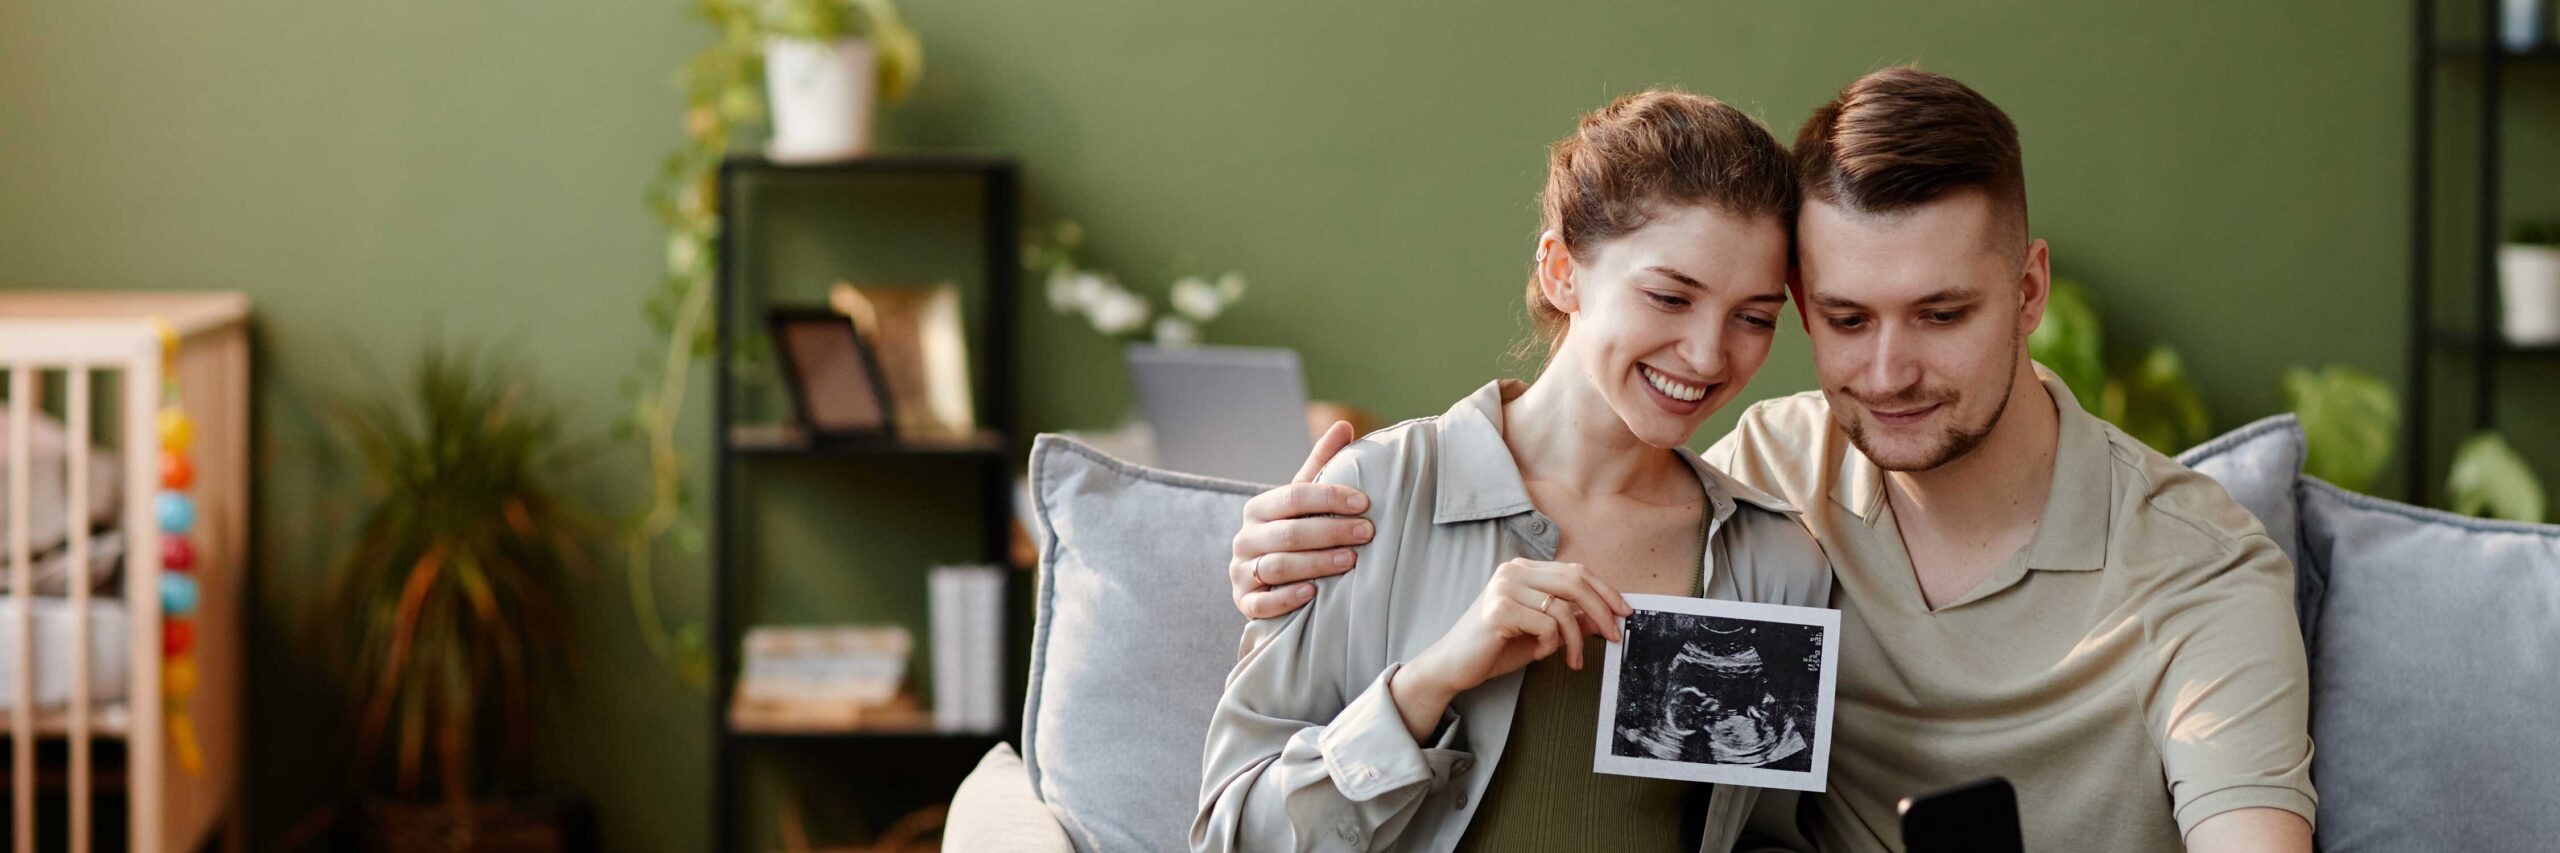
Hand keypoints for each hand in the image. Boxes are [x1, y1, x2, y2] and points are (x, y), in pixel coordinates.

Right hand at [1229, 421, 1374, 618]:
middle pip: (1288, 532)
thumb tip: (1343, 425)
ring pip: (1278, 565)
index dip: (1329, 498)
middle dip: (1331, 531)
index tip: (1364, 503)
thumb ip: (1322, 465)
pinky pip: (1262, 602)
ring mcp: (1241, 571)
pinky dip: (1287, 597)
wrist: (1267, 579)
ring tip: (1351, 561)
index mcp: (1260, 508)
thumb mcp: (1305, 500)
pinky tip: (1314, 593)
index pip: (1294, 497)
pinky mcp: (1243, 601)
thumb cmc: (1294, 533)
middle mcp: (1245, 538)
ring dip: (1316, 563)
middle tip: (1368, 533)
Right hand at [1386, 559, 1632, 739]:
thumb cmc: (1494, 648)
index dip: (1605, 590)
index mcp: (1523, 569)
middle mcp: (1513, 571)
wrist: (1452, 666)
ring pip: (1564, 608)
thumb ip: (1570, 620)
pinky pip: (1546, 625)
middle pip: (1576, 582)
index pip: (1575, 571)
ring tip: (1572, 661)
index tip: (1624, 612)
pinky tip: (1539, 654)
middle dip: (1602, 610)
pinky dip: (1551, 645)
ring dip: (1576, 640)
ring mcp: (1504, 587)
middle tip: (1615, 636)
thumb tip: (1605, 619)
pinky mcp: (1499, 609)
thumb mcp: (1541, 633)